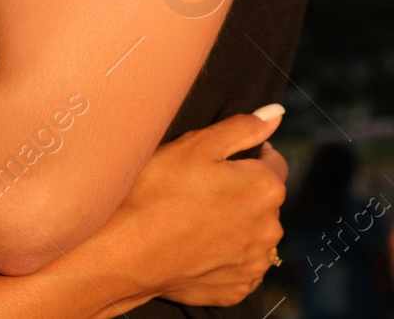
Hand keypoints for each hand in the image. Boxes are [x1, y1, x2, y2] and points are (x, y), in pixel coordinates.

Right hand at [89, 109, 286, 308]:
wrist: (125, 251)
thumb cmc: (156, 191)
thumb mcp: (195, 146)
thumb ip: (242, 128)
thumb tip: (277, 113)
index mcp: (265, 188)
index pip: (273, 162)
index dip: (247, 156)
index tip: (217, 160)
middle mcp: (270, 228)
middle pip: (262, 200)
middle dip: (240, 192)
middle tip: (196, 188)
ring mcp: (254, 262)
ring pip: (252, 234)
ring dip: (234, 225)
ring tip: (191, 219)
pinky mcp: (237, 288)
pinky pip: (238, 265)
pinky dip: (222, 255)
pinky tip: (192, 246)